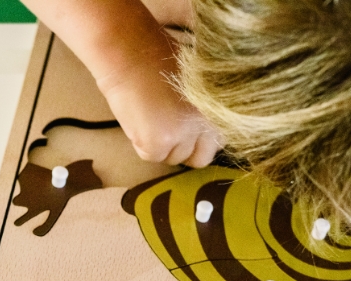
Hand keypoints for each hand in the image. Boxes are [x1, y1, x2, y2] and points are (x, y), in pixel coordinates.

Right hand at [97, 40, 223, 167]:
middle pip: (200, 158)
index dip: (201, 138)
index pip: (218, 143)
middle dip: (186, 149)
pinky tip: (139, 119)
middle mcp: (206, 124)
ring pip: (175, 158)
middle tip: (168, 129)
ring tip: (151, 117)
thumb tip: (203, 133)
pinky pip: (153, 157)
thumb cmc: (159, 57)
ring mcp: (183, 135)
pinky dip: (143, 144)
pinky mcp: (158, 145)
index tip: (186, 128)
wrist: (130, 52)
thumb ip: (206, 109)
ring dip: (163, 146)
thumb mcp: (197, 82)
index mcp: (220, 107)